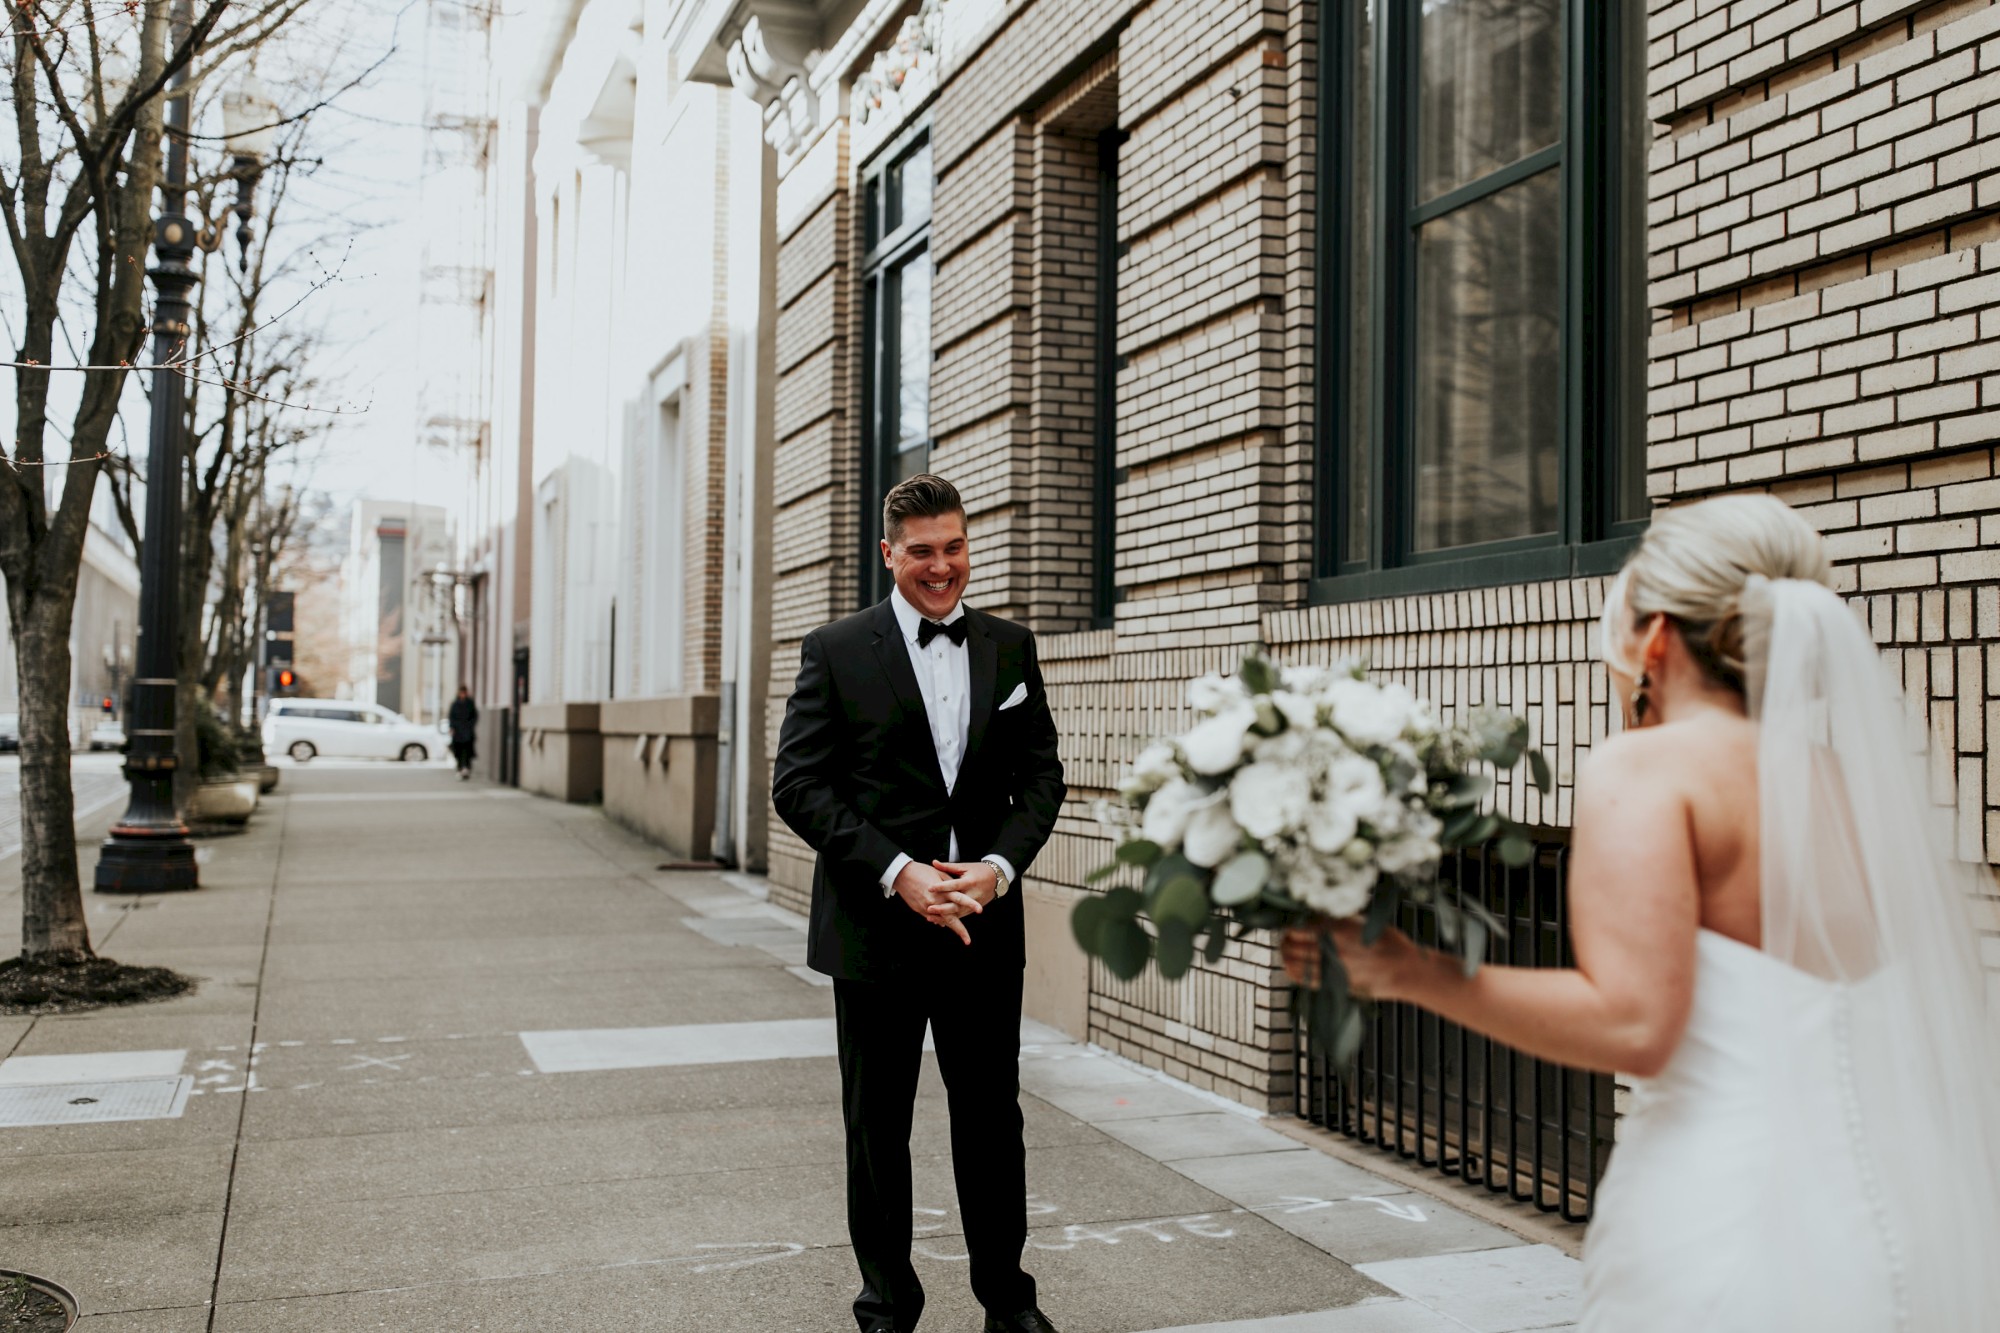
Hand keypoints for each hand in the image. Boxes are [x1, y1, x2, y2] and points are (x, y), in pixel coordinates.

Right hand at [892, 861, 972, 945]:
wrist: (902, 875)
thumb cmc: (921, 871)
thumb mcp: (939, 875)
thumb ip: (950, 885)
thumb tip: (958, 894)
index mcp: (942, 891)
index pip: (960, 899)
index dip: (970, 904)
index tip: (980, 910)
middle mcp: (936, 902)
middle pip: (951, 919)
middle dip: (960, 931)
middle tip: (967, 940)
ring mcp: (927, 908)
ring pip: (942, 921)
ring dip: (951, 928)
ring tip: (961, 935)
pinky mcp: (920, 910)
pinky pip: (932, 918)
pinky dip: (939, 920)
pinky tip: (944, 923)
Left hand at [928, 859, 998, 926]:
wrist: (996, 879)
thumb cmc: (979, 871)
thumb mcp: (965, 867)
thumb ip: (948, 866)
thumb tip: (934, 862)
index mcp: (969, 881)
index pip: (954, 885)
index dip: (942, 887)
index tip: (930, 888)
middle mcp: (972, 894)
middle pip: (956, 903)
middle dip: (943, 907)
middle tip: (929, 908)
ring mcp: (974, 903)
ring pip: (958, 912)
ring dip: (945, 916)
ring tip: (931, 917)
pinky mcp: (974, 909)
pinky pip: (961, 915)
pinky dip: (951, 918)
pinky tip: (940, 920)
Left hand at [1281, 918, 1417, 998]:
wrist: (1405, 969)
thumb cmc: (1388, 943)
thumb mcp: (1362, 922)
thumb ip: (1336, 920)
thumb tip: (1315, 916)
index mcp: (1337, 929)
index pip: (1298, 926)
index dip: (1289, 925)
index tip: (1289, 924)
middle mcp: (1330, 948)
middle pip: (1292, 944)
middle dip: (1285, 939)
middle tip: (1285, 937)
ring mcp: (1331, 967)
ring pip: (1294, 962)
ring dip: (1285, 955)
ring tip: (1286, 951)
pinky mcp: (1334, 984)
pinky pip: (1304, 979)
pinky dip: (1293, 972)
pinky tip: (1292, 967)